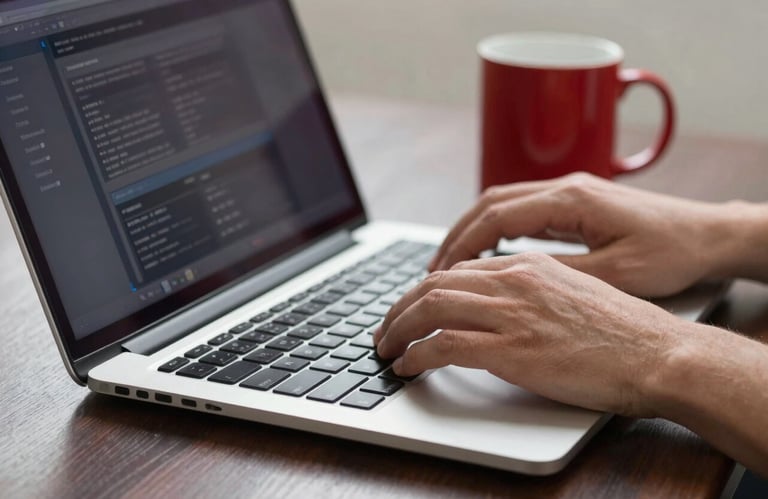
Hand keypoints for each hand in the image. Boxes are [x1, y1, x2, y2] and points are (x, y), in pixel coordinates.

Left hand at [374, 252, 692, 416]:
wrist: (659, 352)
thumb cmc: (624, 331)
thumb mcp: (574, 292)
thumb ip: (533, 291)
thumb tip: (502, 305)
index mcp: (528, 265)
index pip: (457, 269)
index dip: (423, 290)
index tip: (410, 308)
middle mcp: (515, 281)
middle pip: (433, 284)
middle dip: (399, 308)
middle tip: (384, 329)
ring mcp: (513, 313)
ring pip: (430, 309)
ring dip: (398, 330)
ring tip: (386, 348)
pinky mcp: (513, 349)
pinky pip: (445, 345)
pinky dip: (417, 355)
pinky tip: (409, 366)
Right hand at [430, 173, 735, 296]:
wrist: (708, 234)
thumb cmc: (671, 253)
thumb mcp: (614, 273)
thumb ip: (560, 273)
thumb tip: (510, 281)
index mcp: (571, 199)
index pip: (496, 216)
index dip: (462, 244)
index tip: (439, 272)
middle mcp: (565, 187)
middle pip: (490, 202)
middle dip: (456, 235)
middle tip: (433, 270)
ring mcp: (569, 192)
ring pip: (502, 203)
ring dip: (472, 231)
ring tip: (451, 264)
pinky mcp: (575, 203)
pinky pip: (522, 211)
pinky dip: (495, 231)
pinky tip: (488, 254)